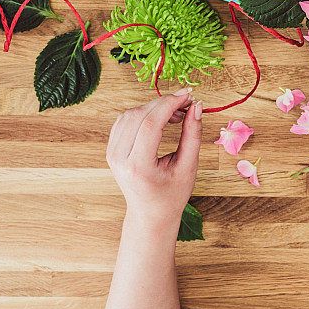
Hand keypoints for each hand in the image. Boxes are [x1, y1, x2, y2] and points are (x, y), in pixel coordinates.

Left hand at [107, 89, 202, 233]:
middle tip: (187, 103)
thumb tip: (197, 106)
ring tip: (176, 114)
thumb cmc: (172, 194)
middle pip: (140, 115)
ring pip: (130, 114)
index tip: (189, 95)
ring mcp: (112, 154)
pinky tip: (161, 119)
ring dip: (154, 107)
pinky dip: (144, 113)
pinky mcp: (111, 150)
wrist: (150, 213)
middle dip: (165, 103)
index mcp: (139, 167)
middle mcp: (120, 159)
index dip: (171, 104)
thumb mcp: (188, 166)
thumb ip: (193, 134)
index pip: (152, 124)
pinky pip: (124, 120)